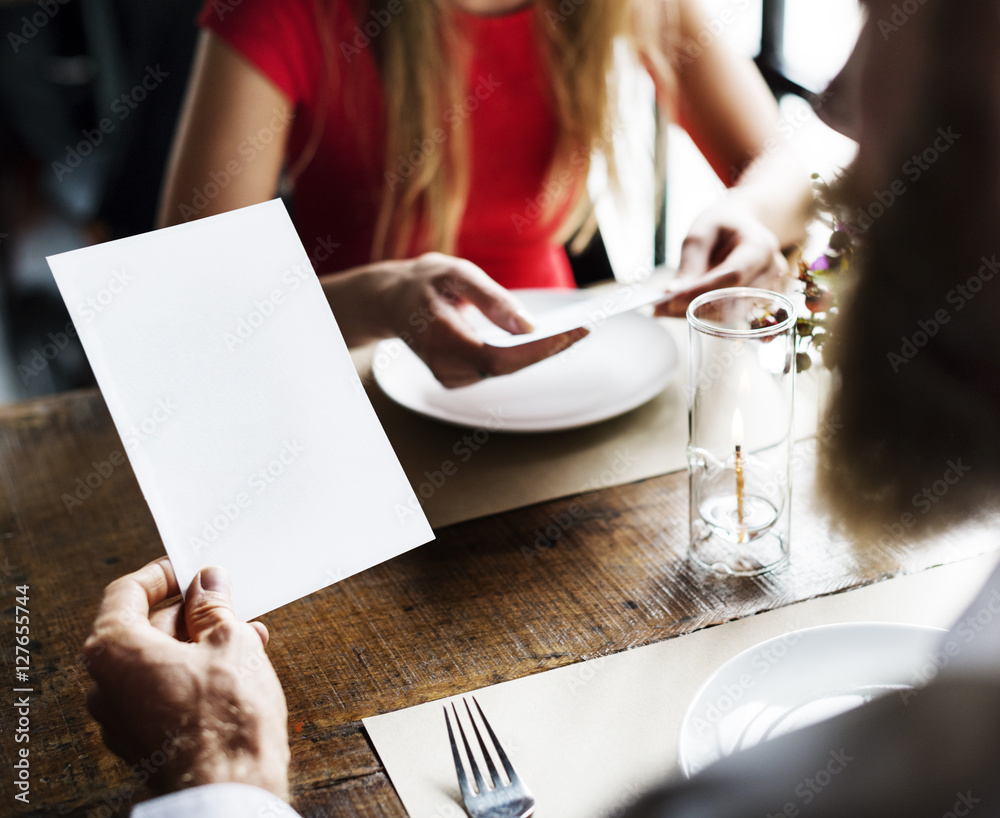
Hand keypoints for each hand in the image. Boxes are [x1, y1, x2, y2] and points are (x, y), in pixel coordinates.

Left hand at [83, 559, 289, 798]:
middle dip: (189, 612)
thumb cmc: (226, 717)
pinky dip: (193, 673)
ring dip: (198, 643)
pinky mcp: (141, 740)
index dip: (162, 574)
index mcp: (114, 650)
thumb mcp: (230, 641)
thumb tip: (208, 582)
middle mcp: (105, 684)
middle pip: (143, 627)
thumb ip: (213, 606)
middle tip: (227, 602)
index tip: (190, 568)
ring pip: (157, 661)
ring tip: (246, 635)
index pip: (126, 592)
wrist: (230, 789)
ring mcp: (120, 717)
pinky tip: (236, 668)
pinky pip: (162, 691)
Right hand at [380, 253, 588, 387]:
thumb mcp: (456, 274)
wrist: (390, 301)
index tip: (573, 332)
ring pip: (505, 369)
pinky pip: (498, 368)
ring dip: (539, 351)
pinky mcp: (456, 379)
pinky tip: (545, 338)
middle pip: (507, 367)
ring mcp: (449, 377)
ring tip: (575, 330)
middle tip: (586, 327)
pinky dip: (523, 354)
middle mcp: (443, 367)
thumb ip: (492, 300)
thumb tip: (529, 326)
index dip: (537, 350)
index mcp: (440, 339)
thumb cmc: (425, 281)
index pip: (498, 358)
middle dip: (548, 348)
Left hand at [655, 200, 788, 317]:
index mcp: (761, 246)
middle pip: (734, 299)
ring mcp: (769, 289)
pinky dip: (703, 314)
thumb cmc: (722, 225)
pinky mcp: (758, 302)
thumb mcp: (701, 232)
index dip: (703, 290)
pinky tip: (680, 309)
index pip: (733, 275)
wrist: (743, 226)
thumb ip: (690, 262)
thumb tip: (674, 293)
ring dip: (696, 314)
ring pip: (731, 313)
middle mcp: (771, 270)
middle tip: (660, 308)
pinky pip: (729, 314)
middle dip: (695, 306)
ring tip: (664, 309)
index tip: (672, 300)